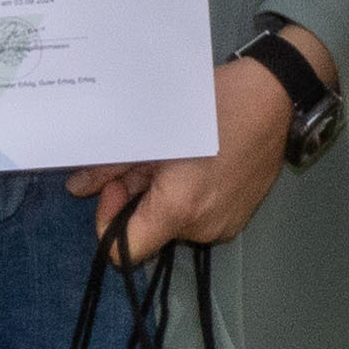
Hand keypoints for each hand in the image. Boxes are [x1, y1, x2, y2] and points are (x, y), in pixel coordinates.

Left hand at [68, 37, 322, 262]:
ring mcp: (224, 225)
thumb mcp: (151, 131)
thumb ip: (110, 166)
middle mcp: (202, 229)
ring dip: (160, 195)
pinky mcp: (238, 216)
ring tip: (172, 154)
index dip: (108, 220)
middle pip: (148, 232)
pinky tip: (194, 163)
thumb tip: (77, 187)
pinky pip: (197, 216)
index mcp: (178, 210)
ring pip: (172, 222)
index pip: (125, 252)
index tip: (116, 184)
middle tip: (143, 158)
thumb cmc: (209, 105)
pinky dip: (186, 195)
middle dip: (134, 198)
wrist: (271, 96)